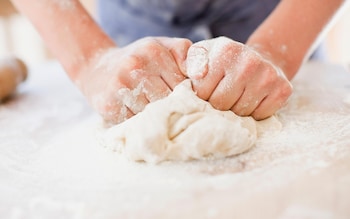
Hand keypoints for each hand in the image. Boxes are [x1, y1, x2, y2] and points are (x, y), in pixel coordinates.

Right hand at [76, 37, 191, 123]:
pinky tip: (141, 117)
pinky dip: (141, 123)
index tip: (186, 102)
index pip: (181, 84)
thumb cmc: (137, 59)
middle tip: (174, 112)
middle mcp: (135, 66)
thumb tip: (201, 74)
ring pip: (153, 113)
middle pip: (168, 100)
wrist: (95, 66)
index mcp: (153, 51)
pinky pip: (135, 122)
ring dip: (158, 118)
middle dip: (173, 108)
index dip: (187, 96)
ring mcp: (120, 86)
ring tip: (157, 115)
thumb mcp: (160, 46)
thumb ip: (184, 52)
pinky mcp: (108, 105)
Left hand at [186, 36, 291, 119]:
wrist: (261, 59)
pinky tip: (252, 100)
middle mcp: (249, 61)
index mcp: (226, 50)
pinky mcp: (282, 90)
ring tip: (236, 97)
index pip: (202, 91)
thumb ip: (192, 61)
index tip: (207, 90)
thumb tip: (194, 74)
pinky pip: (259, 116)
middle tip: (221, 97)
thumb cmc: (225, 61)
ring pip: (240, 112)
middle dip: (217, 105)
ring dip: (234, 110)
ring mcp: (268, 76)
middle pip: (221, 104)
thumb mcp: (204, 53)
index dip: (202, 96)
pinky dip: (253, 113)